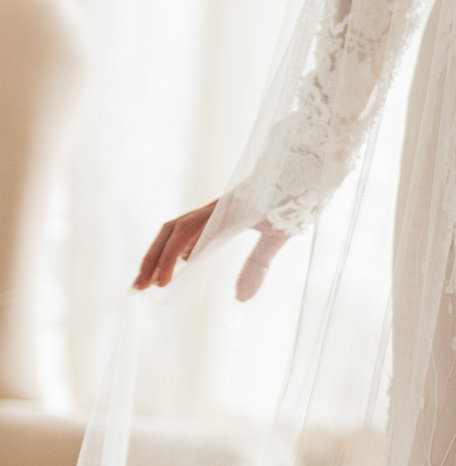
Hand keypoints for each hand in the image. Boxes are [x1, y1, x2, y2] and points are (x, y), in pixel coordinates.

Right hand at [134, 201, 289, 300]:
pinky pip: (193, 226)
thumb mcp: (280, 233)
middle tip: (139, 287)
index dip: (166, 259)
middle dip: (151, 259)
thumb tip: (241, 299)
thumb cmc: (296, 197)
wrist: (306, 166)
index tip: (161, 284)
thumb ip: (259, 264)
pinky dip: (180, 243)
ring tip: (152, 278)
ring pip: (178, 228)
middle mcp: (214, 208)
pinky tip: (184, 259)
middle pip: (170, 231)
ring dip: (161, 252)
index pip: (182, 235)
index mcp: (222, 212)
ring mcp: (218, 207)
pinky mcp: (225, 209)